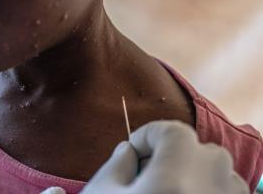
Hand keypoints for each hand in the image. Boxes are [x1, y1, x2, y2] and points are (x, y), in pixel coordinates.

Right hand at [80, 120, 249, 193]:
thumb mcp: (100, 193)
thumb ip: (116, 163)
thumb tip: (128, 150)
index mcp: (174, 179)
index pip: (173, 132)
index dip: (149, 136)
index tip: (132, 151)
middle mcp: (210, 191)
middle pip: (202, 152)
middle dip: (174, 155)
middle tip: (147, 175)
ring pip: (219, 174)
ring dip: (194, 174)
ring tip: (165, 190)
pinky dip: (208, 191)